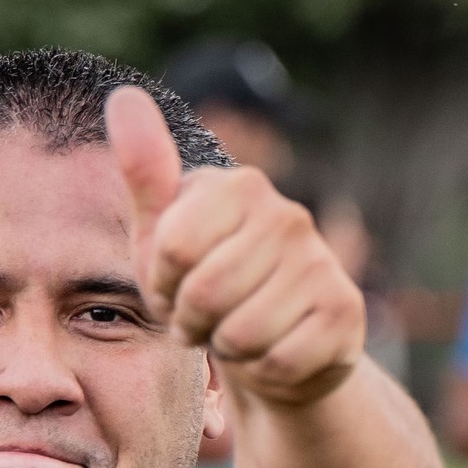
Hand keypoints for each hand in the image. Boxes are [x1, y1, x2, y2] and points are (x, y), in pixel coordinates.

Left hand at [105, 85, 363, 407]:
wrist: (272, 341)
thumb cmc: (206, 282)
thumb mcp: (162, 234)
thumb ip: (144, 173)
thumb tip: (123, 95)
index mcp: (240, 187)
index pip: (170, 249)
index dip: (162, 286)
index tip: (175, 285)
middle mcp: (288, 215)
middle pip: (204, 295)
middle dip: (192, 323)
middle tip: (205, 319)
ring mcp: (322, 263)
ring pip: (242, 335)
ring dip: (228, 350)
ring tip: (237, 334)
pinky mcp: (344, 314)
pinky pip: (278, 362)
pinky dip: (264, 372)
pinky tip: (271, 353)